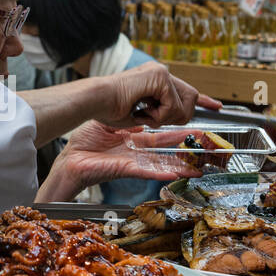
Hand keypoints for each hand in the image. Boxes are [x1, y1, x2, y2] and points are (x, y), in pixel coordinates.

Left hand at [38, 122, 204, 201]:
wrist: (71, 160)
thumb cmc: (86, 142)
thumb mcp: (112, 123)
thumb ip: (130, 116)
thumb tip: (145, 102)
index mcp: (138, 139)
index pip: (165, 131)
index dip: (182, 125)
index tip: (199, 121)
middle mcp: (140, 151)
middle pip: (170, 146)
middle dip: (188, 142)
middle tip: (204, 139)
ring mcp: (135, 162)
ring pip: (164, 162)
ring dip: (183, 162)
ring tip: (201, 162)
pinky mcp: (126, 170)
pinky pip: (147, 171)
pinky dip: (162, 172)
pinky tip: (178, 173)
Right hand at [98, 62, 220, 128]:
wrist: (94, 101)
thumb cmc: (108, 110)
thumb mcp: (139, 114)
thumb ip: (158, 113)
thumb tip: (175, 119)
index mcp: (155, 80)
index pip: (185, 90)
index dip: (203, 99)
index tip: (217, 106)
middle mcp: (160, 73)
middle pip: (192, 98)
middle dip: (181, 115)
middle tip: (155, 119)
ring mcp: (161, 73)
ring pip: (185, 104)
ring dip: (166, 117)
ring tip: (144, 114)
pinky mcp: (160, 77)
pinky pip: (173, 106)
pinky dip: (159, 115)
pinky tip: (143, 111)